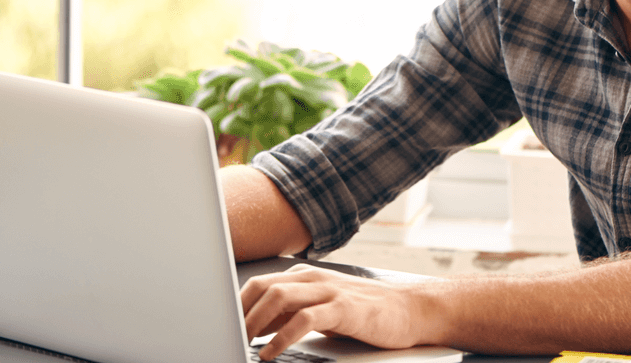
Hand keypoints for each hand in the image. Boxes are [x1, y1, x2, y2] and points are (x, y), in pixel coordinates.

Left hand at [240, 264, 430, 359]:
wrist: (410, 310)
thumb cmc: (365, 312)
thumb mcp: (321, 309)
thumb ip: (290, 314)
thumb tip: (254, 327)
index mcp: (305, 277)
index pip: (259, 283)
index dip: (235, 303)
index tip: (220, 323)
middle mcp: (313, 279)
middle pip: (263, 286)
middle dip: (239, 311)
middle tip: (225, 334)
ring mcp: (329, 291)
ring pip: (279, 297)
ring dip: (254, 322)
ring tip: (241, 342)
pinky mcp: (343, 309)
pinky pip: (304, 320)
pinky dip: (282, 337)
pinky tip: (270, 352)